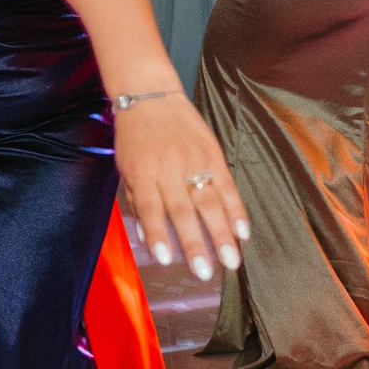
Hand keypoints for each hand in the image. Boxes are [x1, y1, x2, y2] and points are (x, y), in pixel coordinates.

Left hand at [114, 91, 249, 280]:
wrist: (150, 95)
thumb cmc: (134, 137)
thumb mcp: (125, 167)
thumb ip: (137, 200)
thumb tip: (148, 238)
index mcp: (142, 172)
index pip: (149, 208)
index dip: (157, 234)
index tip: (165, 260)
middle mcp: (168, 168)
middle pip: (182, 210)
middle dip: (195, 243)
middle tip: (205, 272)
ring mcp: (193, 160)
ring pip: (210, 202)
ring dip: (222, 234)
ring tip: (232, 260)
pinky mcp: (213, 154)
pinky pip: (227, 185)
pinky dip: (236, 210)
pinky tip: (243, 231)